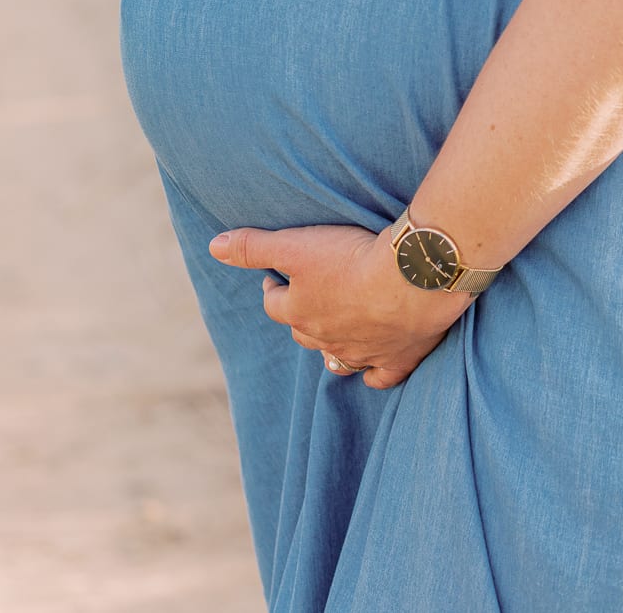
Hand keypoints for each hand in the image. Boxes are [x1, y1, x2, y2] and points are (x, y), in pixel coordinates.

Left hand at [208, 223, 470, 389]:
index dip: (274, 287)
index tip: (277, 275)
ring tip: (332, 333)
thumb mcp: (295, 245)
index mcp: (299, 311)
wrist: (409, 278)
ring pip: (336, 358)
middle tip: (308, 295)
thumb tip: (213, 246)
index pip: (274, 304)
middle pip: (303, 332)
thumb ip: (254, 246)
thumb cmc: (349, 258)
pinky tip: (372, 371)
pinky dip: (374, 374)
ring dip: (330, 347)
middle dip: (300, 316)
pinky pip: (380, 377)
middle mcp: (326, 338)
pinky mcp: (397, 359)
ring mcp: (362, 353)